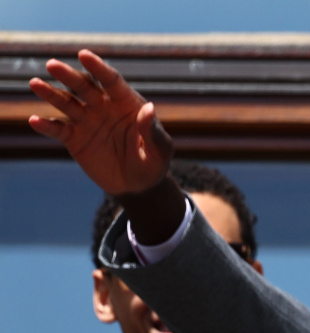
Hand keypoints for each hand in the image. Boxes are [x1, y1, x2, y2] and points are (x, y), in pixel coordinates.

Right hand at [28, 49, 172, 195]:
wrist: (138, 185)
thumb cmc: (154, 163)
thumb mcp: (159, 150)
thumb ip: (152, 131)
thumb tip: (148, 108)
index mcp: (127, 103)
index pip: (111, 81)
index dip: (98, 68)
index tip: (84, 55)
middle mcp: (104, 107)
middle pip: (84, 86)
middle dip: (69, 75)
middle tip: (52, 65)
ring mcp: (87, 121)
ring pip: (67, 103)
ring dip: (51, 94)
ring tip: (36, 83)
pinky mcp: (74, 139)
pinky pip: (58, 129)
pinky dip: (46, 125)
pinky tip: (35, 121)